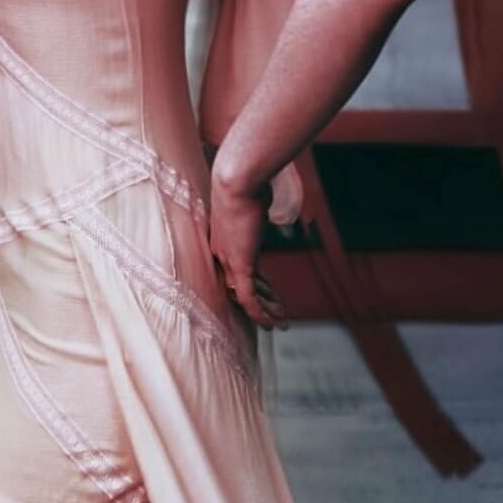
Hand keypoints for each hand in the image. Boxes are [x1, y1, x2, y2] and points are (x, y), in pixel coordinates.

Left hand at [209, 167, 289, 331]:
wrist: (238, 180)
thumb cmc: (244, 181)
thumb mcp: (251, 198)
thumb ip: (255, 206)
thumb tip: (264, 199)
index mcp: (222, 238)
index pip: (235, 268)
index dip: (253, 280)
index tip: (267, 288)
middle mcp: (222, 253)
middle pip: (238, 284)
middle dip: (260, 298)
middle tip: (275, 310)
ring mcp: (229, 260)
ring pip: (245, 295)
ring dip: (265, 309)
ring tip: (280, 321)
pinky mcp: (239, 265)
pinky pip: (248, 299)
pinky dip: (260, 313)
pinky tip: (273, 323)